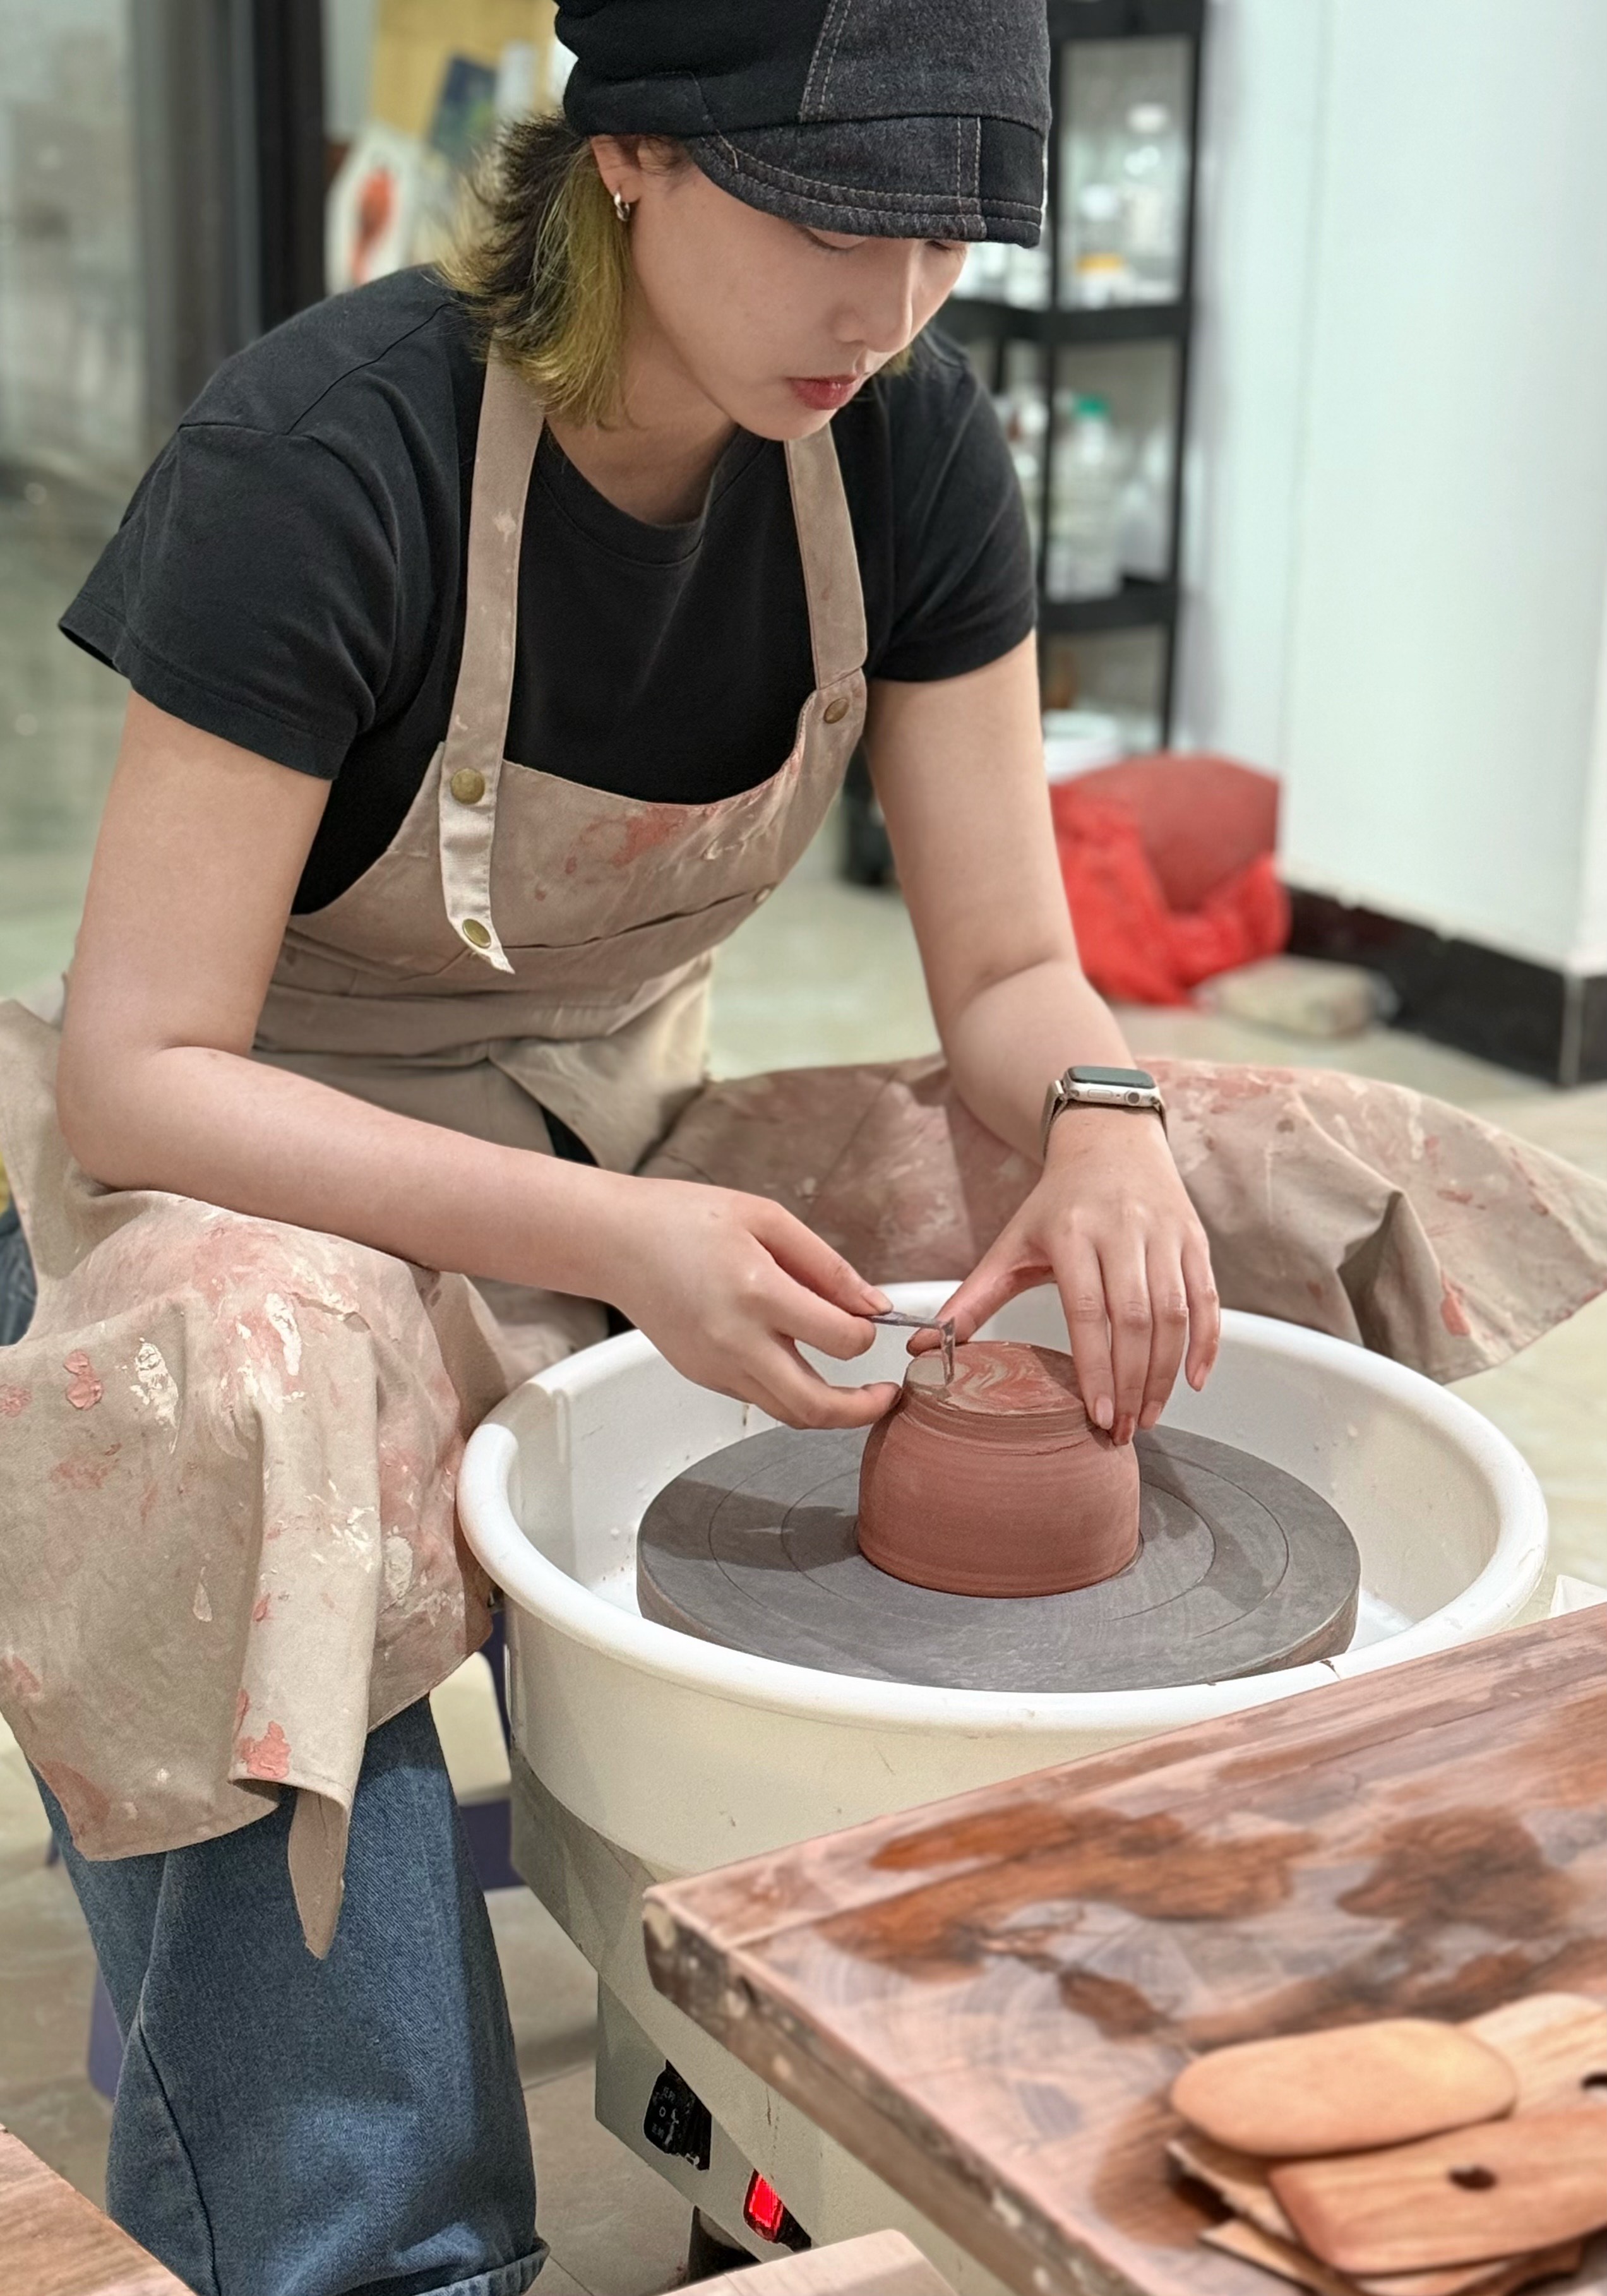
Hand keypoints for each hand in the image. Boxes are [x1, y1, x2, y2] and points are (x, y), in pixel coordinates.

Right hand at [605, 1177, 901, 1429]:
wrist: (614, 1242)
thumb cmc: (684, 1219)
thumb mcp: (766, 1219)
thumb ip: (827, 1266)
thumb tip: (874, 1306)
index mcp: (758, 1293)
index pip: (842, 1340)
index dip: (870, 1334)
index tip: (872, 1320)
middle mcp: (736, 1341)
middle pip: (816, 1406)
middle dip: (865, 1409)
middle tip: (888, 1396)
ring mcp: (716, 1366)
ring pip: (788, 1414)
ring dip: (829, 1412)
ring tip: (855, 1395)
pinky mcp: (703, 1376)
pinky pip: (759, 1398)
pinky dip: (789, 1392)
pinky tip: (798, 1363)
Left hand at [924, 1111, 1218, 1442]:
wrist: (1110, 1141)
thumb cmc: (1057, 1204)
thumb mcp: (1010, 1245)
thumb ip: (971, 1301)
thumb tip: (923, 1349)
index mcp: (1073, 1233)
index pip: (1089, 1311)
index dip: (1097, 1367)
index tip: (1098, 1415)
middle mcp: (1124, 1231)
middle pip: (1136, 1320)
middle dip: (1134, 1383)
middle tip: (1125, 1430)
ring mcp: (1165, 1235)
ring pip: (1177, 1314)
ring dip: (1167, 1373)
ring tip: (1150, 1416)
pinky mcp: (1194, 1240)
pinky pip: (1208, 1299)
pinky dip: (1207, 1344)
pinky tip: (1194, 1381)